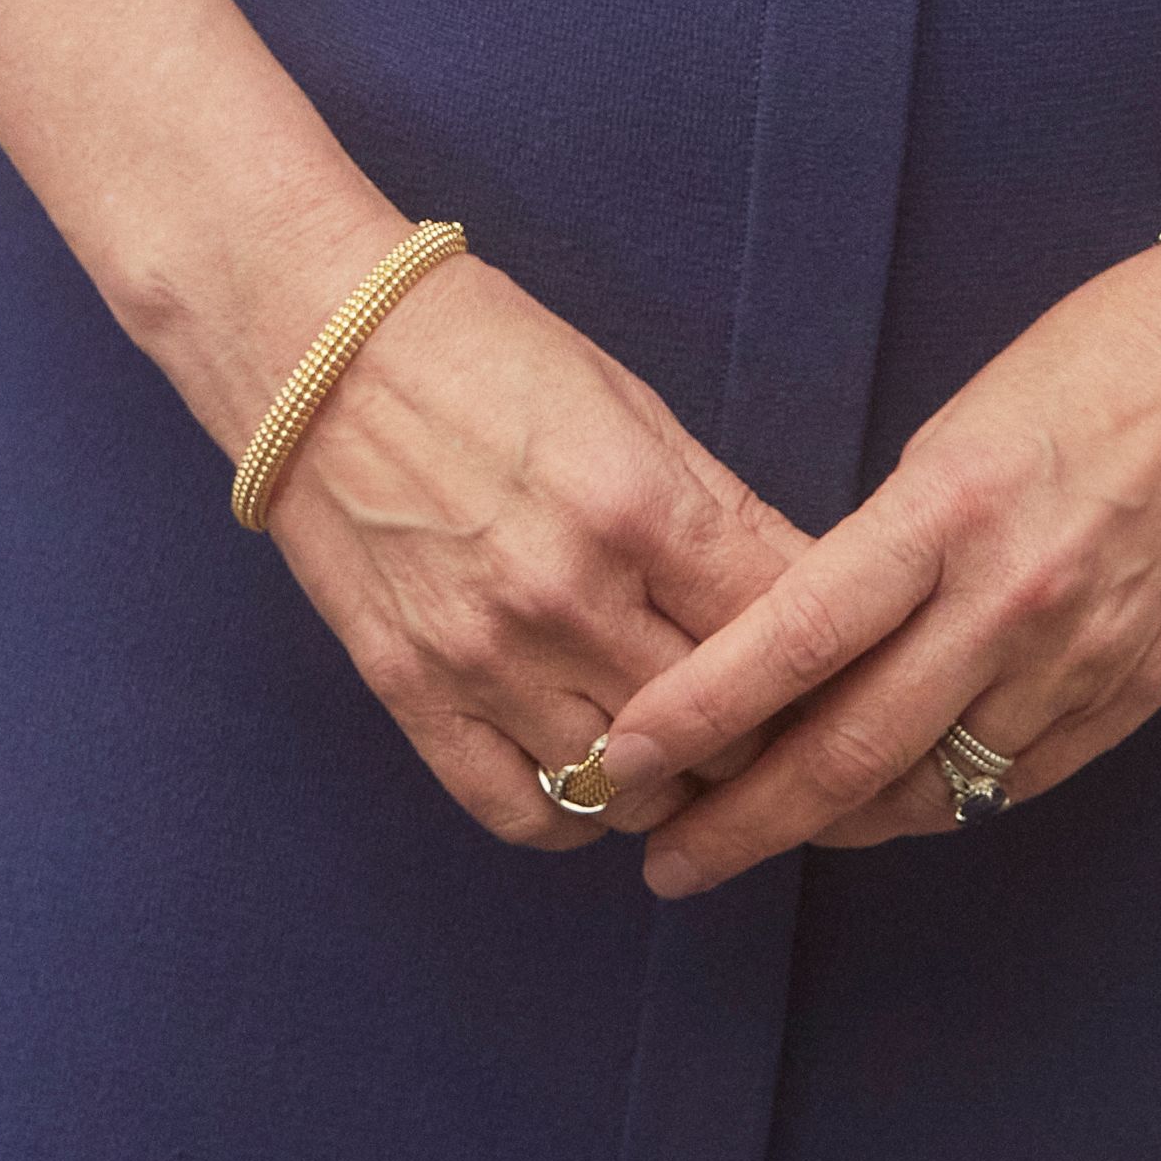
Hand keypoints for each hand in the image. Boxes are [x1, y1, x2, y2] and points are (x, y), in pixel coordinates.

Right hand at [251, 250, 822, 854]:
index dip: (831, 659)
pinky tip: (596, 769)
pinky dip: (576, 813)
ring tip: (689, 745)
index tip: (842, 667)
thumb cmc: (487, 353)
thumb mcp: (632, 406)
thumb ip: (723, 514)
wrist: (318, 347)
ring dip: (676, 780)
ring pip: (633, 790)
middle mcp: (566, 598)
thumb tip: (814, 597)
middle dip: (765, 728)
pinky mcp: (412, 694)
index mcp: (638, 507)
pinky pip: (523, 814)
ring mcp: (484, 658)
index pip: (784, 633)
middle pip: (722, 730)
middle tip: (777, 717)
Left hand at [588, 245, 1160, 895]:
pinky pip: (1014, 784)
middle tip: (664, 858)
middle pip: (851, 750)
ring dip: (833, 826)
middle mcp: (1010, 600)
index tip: (626, 753)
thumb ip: (893, 544)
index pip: (795, 637)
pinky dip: (939, 807)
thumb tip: (816, 637)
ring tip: (759, 836)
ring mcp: (1078, 660)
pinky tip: (887, 811)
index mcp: (950, 510)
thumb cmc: (1100, 360)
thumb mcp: (961, 431)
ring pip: (931, 789)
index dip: (701, 712)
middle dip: (742, 820)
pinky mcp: (1133, 694)